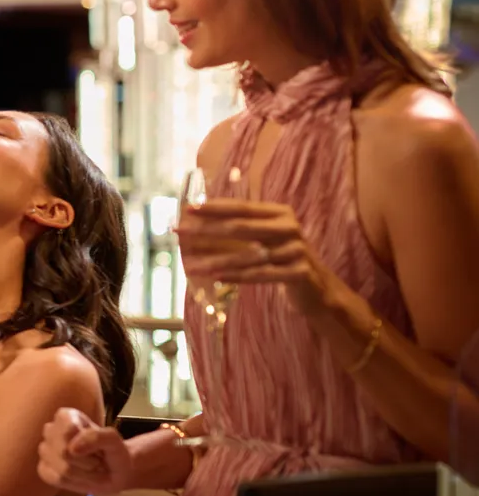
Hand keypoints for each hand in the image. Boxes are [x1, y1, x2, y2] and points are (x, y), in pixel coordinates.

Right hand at [35, 407, 132, 495]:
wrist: (114, 470)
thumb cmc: (113, 452)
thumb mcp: (113, 440)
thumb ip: (96, 437)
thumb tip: (72, 448)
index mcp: (66, 416)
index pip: (68, 430)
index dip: (87, 442)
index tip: (98, 446)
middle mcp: (51, 430)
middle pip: (64, 452)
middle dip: (87, 461)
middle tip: (97, 460)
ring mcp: (45, 450)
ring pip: (63, 469)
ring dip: (85, 473)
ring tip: (91, 469)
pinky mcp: (43, 469)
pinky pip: (56, 480)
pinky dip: (74, 482)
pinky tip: (81, 477)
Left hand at [175, 199, 329, 309]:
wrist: (317, 288)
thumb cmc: (282, 259)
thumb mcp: (265, 239)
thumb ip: (240, 229)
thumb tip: (197, 225)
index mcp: (280, 213)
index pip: (241, 208)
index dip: (214, 208)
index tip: (188, 209)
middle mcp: (289, 227)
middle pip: (240, 227)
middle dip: (206, 229)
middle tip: (179, 232)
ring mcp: (297, 250)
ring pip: (248, 256)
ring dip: (216, 261)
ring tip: (191, 265)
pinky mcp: (300, 272)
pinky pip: (262, 275)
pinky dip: (237, 276)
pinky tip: (216, 278)